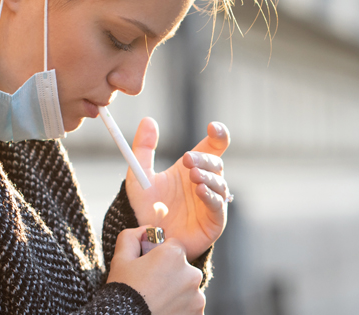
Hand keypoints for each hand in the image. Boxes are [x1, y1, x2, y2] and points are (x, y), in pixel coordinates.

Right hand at [108, 226, 205, 314]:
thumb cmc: (123, 291)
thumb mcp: (120, 259)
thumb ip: (132, 237)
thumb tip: (145, 230)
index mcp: (175, 254)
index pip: (173, 247)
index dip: (160, 257)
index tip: (149, 270)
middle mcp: (192, 273)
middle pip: (183, 268)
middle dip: (171, 276)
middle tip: (152, 288)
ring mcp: (197, 296)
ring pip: (188, 289)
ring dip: (177, 294)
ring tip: (158, 302)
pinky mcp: (199, 313)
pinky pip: (191, 306)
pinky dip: (181, 308)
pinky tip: (165, 310)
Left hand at [125, 118, 230, 260]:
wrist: (146, 239)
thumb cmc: (145, 208)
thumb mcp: (139, 176)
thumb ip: (143, 148)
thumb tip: (148, 120)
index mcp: (192, 168)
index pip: (213, 147)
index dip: (218, 135)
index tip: (213, 127)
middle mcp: (205, 183)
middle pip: (216, 164)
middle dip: (204, 159)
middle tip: (186, 160)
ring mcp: (211, 202)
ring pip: (220, 184)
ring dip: (208, 177)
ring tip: (193, 176)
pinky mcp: (214, 222)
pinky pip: (218, 207)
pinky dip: (211, 197)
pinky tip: (200, 191)